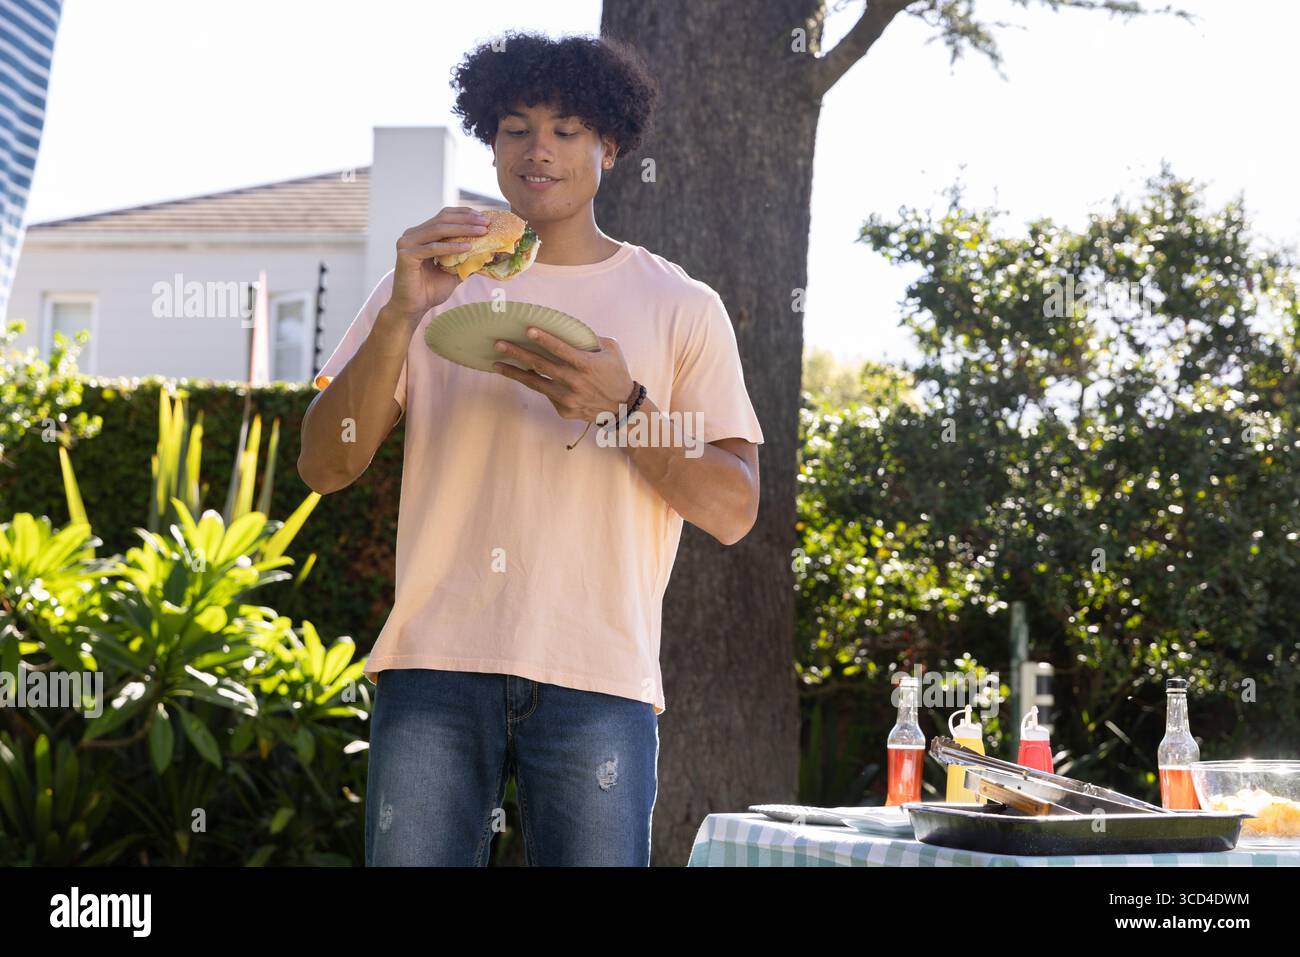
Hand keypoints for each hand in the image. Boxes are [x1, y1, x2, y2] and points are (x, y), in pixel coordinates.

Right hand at [388, 207, 490, 321]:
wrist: (413, 308)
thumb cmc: (430, 290)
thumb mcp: (453, 271)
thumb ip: (465, 259)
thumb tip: (488, 251)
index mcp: (422, 234)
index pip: (444, 216)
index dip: (465, 214)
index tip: (484, 217)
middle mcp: (412, 234)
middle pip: (443, 219)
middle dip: (467, 219)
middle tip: (486, 222)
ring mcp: (407, 243)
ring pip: (438, 230)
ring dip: (463, 229)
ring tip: (482, 232)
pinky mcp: (406, 255)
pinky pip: (433, 248)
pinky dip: (451, 247)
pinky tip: (467, 247)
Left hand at [492, 327, 634, 422]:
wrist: (623, 409)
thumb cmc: (616, 375)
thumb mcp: (611, 350)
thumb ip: (591, 339)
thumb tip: (571, 330)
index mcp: (586, 364)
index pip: (561, 349)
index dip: (544, 339)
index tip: (528, 330)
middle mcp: (574, 381)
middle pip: (540, 365)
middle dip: (517, 353)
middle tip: (499, 344)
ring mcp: (567, 398)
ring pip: (535, 383)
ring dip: (514, 373)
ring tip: (497, 365)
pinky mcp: (564, 410)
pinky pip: (547, 395)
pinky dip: (539, 385)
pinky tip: (527, 377)